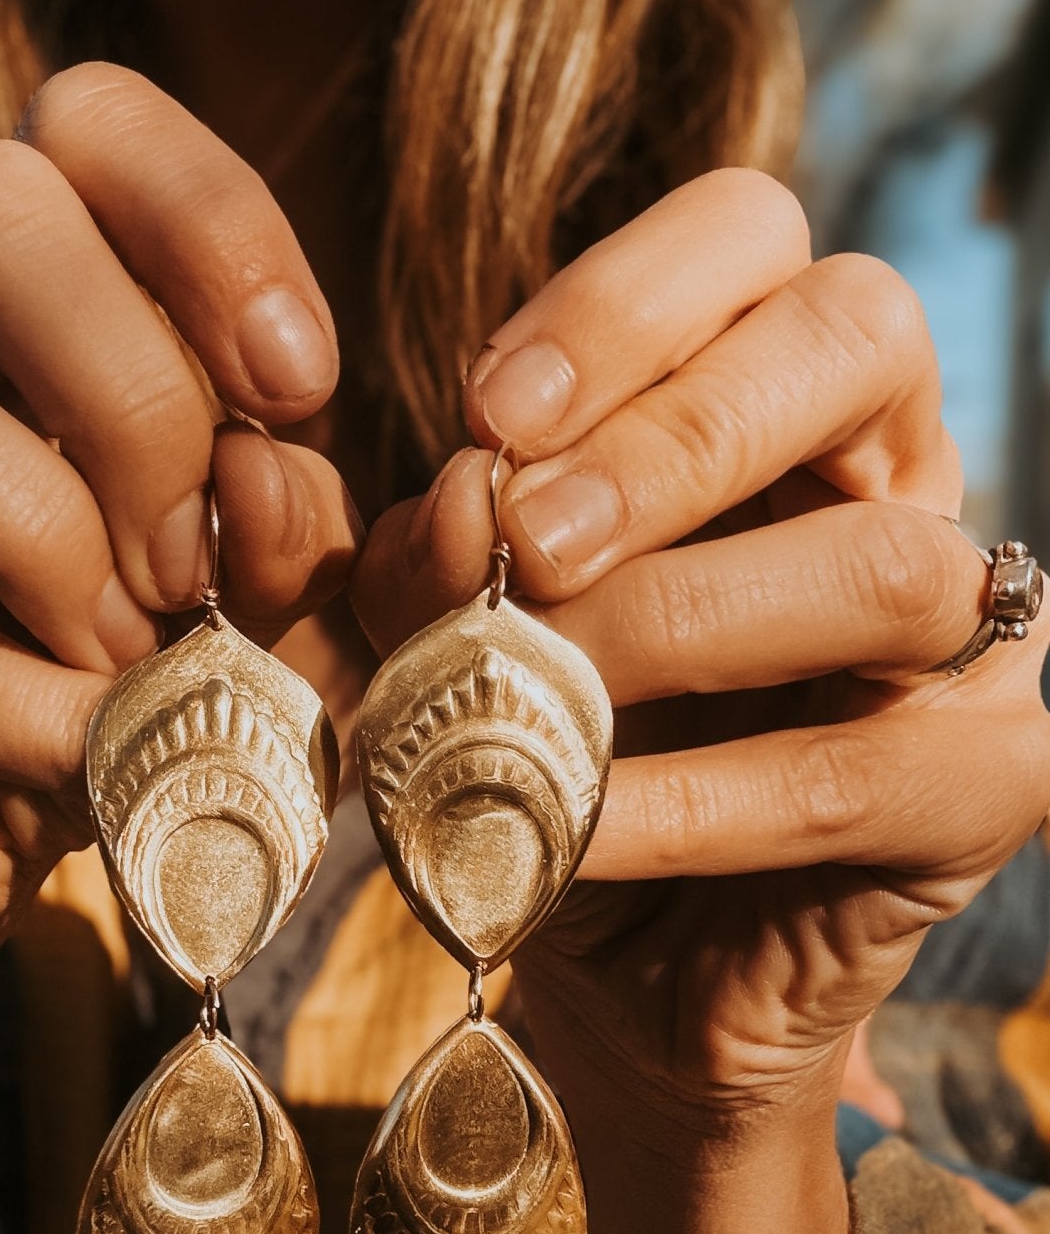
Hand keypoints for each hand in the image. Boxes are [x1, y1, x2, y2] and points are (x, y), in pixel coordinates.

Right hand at [0, 64, 356, 1004]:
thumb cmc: (111, 700)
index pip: (82, 125)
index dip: (213, 227)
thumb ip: (296, 540)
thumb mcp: (256, 614)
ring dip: (41, 536)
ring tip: (123, 660)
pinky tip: (89, 757)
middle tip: (189, 566)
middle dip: (133, 396)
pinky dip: (14, 707)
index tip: (300, 388)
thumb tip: (274, 477)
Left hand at [354, 168, 1049, 1137]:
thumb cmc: (538, 780)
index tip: (482, 414)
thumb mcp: (418, 651)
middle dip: (672, 429)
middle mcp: (896, 479)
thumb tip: (256, 471)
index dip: (619, 302)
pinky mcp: (983, 788)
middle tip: (527, 543)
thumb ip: (354, 564)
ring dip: (678, 617)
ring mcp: (964, 634)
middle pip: (861, 330)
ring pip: (883, 559)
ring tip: (539, 683)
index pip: (750, 242)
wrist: (622, 991)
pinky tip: (568, 823)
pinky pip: (853, 771)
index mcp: (770, 399)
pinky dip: (688, 800)